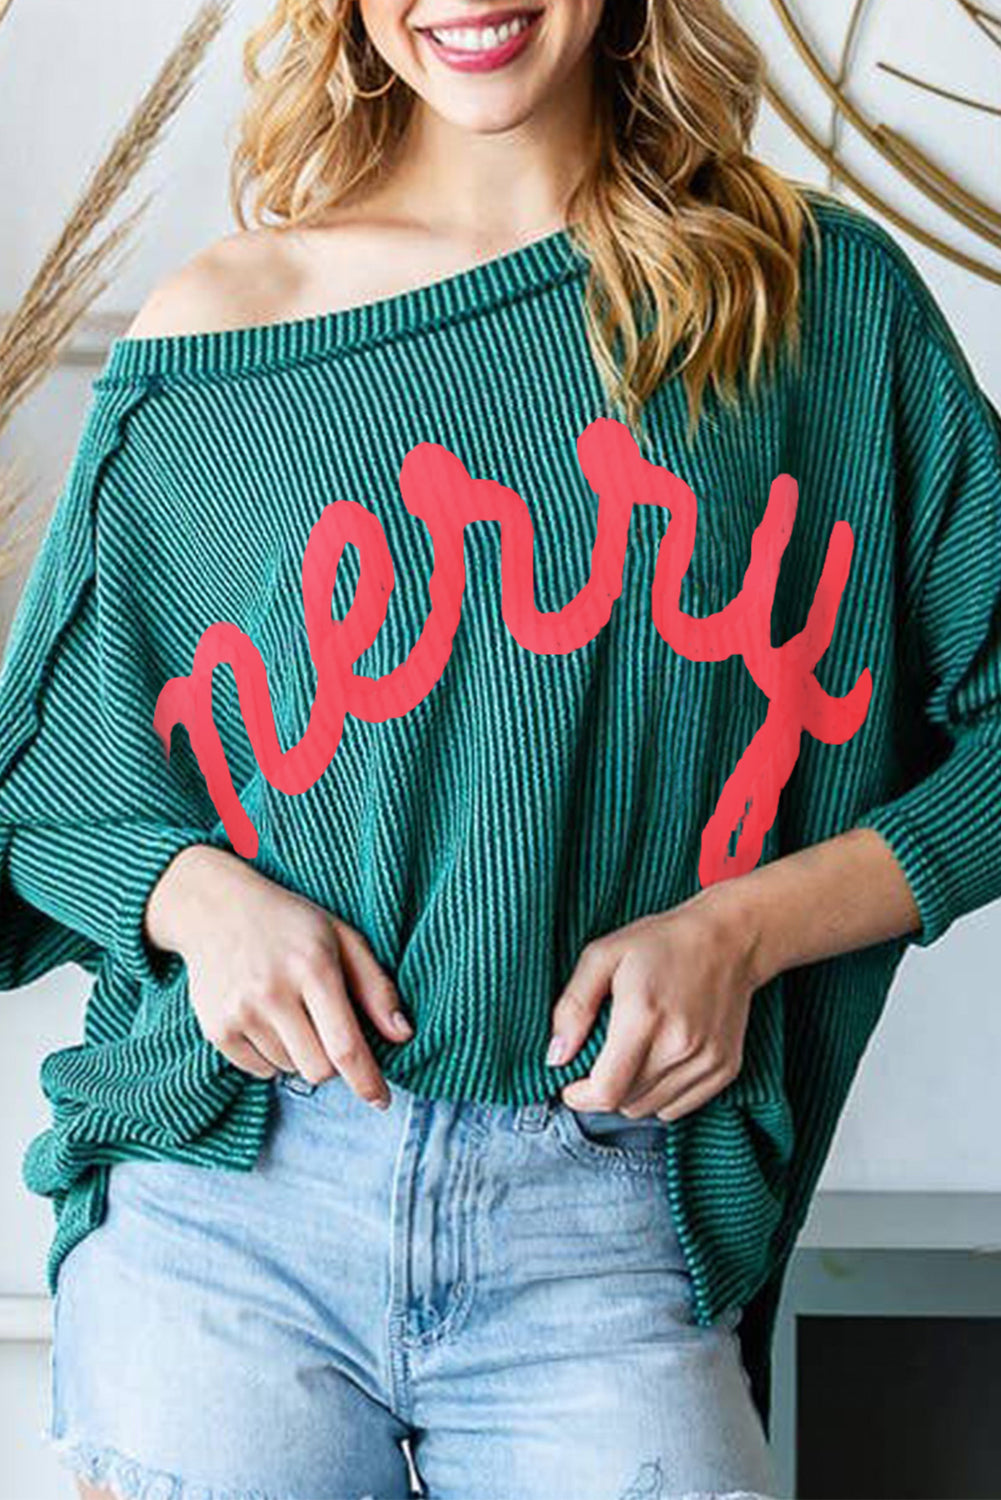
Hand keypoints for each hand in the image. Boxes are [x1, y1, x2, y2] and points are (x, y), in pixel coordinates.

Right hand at [145, 846, 412, 1107]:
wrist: (215, 908)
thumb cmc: (291, 924)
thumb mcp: (342, 938)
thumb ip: (376, 988)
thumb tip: (402, 1035)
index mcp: (313, 968)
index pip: (345, 1045)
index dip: (367, 1081)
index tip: (382, 1100)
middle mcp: (273, 992)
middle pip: (318, 1069)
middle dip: (332, 1061)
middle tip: (326, 1026)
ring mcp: (240, 1012)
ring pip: (289, 1070)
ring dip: (300, 1053)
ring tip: (291, 1012)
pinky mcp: (216, 1028)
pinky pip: (259, 1071)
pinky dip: (272, 1056)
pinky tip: (267, 1019)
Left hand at [548, 888, 765, 1121]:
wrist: (731, 939)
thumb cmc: (662, 943)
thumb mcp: (603, 956)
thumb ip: (573, 1006)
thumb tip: (556, 1057)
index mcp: (643, 1016)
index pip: (607, 1091)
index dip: (580, 1098)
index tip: (571, 1086)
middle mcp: (679, 1044)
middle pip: (626, 1104)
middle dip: (604, 1090)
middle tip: (601, 1062)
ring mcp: (706, 1060)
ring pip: (652, 1109)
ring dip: (632, 1094)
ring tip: (631, 1059)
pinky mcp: (725, 1068)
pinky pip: (680, 1107)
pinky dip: (662, 1095)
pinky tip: (659, 1063)